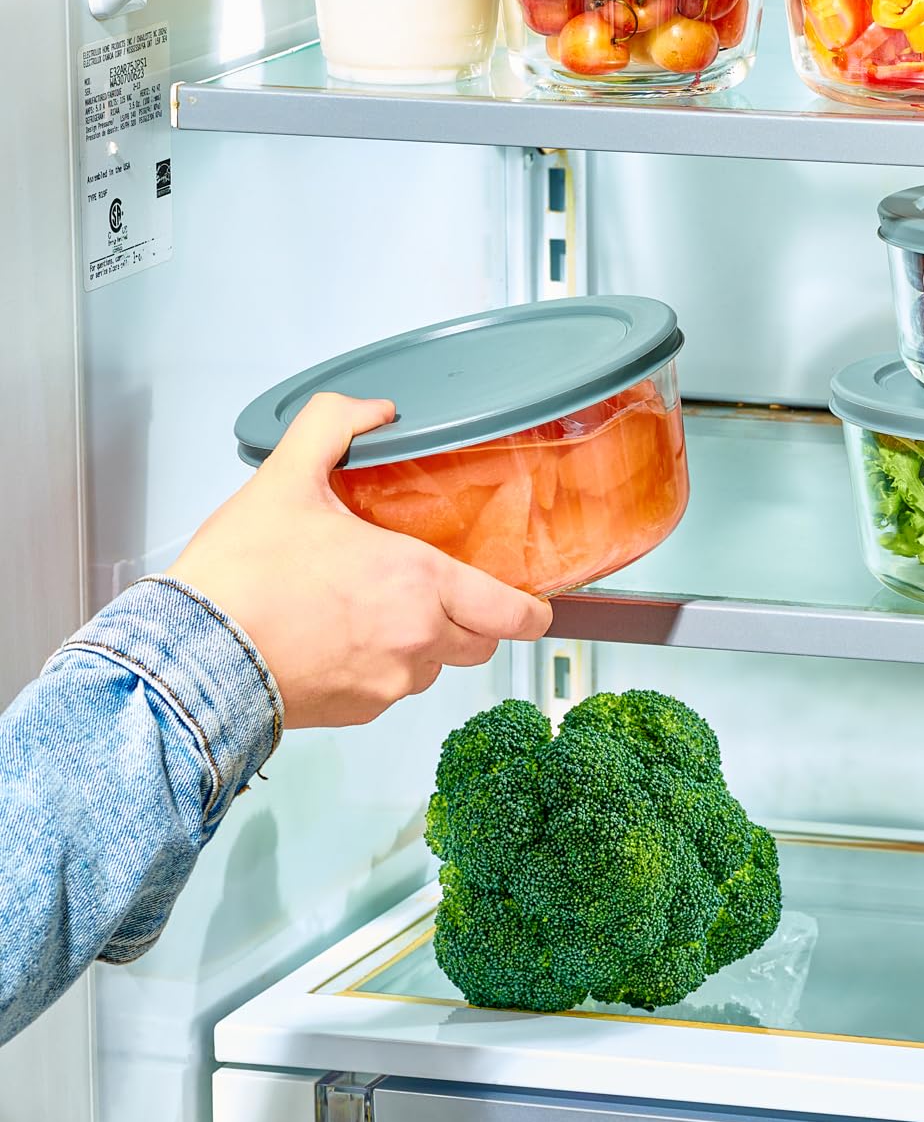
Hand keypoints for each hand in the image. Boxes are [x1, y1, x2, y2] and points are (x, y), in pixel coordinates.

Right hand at [171, 392, 551, 728]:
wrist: (192, 658)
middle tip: (439, 595)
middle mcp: (417, 637)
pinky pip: (391, 692)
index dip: (531, 611)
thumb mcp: (285, 482)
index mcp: (418, 581)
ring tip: (372, 612)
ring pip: (433, 668)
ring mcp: (390, 682)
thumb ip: (332, 430)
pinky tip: (341, 641)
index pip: (513, 613)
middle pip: (481, 642)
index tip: (532, 606)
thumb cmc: (240, 580)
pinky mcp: (359, 712)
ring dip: (420, 644)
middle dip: (470, 620)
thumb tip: (371, 410)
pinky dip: (379, 669)